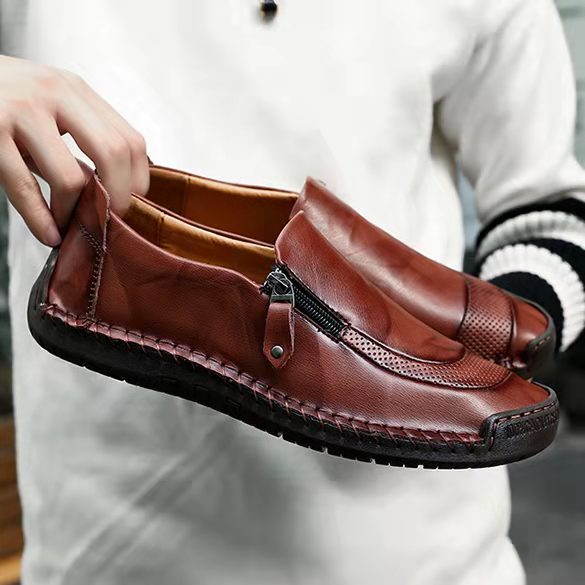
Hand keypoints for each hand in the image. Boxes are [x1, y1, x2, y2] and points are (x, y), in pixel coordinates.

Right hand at [0, 55, 148, 245]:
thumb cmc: (1, 96)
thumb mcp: (47, 108)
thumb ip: (78, 142)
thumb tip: (108, 191)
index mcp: (75, 90)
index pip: (130, 141)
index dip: (137, 181)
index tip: (130, 205)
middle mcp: (53, 94)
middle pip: (113, 154)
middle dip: (118, 198)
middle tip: (109, 221)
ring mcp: (20, 110)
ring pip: (70, 178)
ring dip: (74, 213)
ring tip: (68, 226)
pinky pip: (24, 187)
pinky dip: (40, 219)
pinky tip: (48, 233)